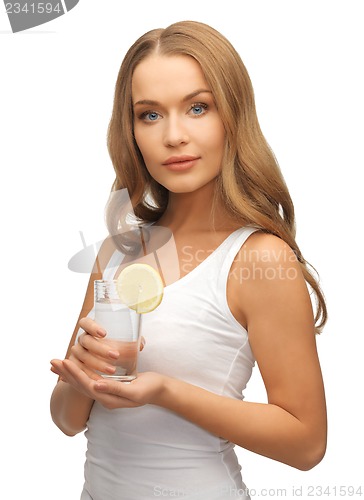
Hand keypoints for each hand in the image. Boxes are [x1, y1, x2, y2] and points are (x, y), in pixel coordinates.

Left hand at [50, 358, 166, 409]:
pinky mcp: (109, 385)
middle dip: (66, 373)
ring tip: (56, 365)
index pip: (86, 385)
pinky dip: (79, 372)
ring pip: (83, 382)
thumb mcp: (135, 390)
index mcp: (108, 399)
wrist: (161, 390)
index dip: (74, 373)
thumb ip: (116, 390)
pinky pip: (90, 378)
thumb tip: (95, 386)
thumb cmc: (150, 388)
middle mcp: (104, 397)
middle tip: (52, 362)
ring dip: (69, 373)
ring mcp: (106, 392)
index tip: (64, 361)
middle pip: (80, 384)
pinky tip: (74, 366)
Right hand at [69, 317, 144, 379]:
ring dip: (97, 364)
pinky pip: (78, 370)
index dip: (93, 326)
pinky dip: (89, 375)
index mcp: (90, 328)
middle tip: (116, 355)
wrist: (100, 363)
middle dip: (100, 349)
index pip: (86, 322)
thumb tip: (140, 345)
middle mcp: (82, 339)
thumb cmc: (114, 347)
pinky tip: (100, 380)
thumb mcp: (122, 342)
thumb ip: (131, 341)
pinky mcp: (75, 365)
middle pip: (85, 340)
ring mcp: (76, 352)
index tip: (104, 334)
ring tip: (112, 370)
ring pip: (82, 356)